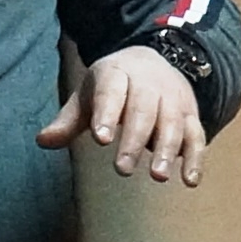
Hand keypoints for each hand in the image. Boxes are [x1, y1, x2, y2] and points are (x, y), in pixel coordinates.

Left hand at [36, 45, 208, 186]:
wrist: (153, 60)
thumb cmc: (113, 86)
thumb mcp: (88, 95)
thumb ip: (69, 120)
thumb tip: (43, 141)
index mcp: (117, 74)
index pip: (111, 92)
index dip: (107, 113)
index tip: (101, 138)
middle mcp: (149, 84)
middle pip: (143, 110)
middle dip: (135, 140)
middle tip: (123, 170)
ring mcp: (173, 99)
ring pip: (172, 123)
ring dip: (167, 150)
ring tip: (158, 176)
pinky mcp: (191, 115)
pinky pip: (197, 136)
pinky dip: (195, 158)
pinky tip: (189, 181)